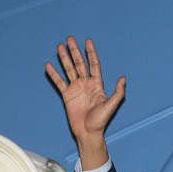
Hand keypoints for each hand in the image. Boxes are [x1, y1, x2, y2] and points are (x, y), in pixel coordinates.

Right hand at [46, 36, 124, 168]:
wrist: (88, 132)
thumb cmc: (100, 121)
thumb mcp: (111, 106)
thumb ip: (118, 93)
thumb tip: (123, 79)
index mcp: (97, 85)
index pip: (94, 65)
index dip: (91, 53)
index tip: (88, 41)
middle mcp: (86, 84)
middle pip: (80, 64)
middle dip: (75, 51)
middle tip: (70, 38)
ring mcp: (76, 89)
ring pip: (69, 70)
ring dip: (64, 59)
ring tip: (59, 47)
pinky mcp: (67, 95)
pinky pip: (59, 82)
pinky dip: (54, 74)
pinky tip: (49, 65)